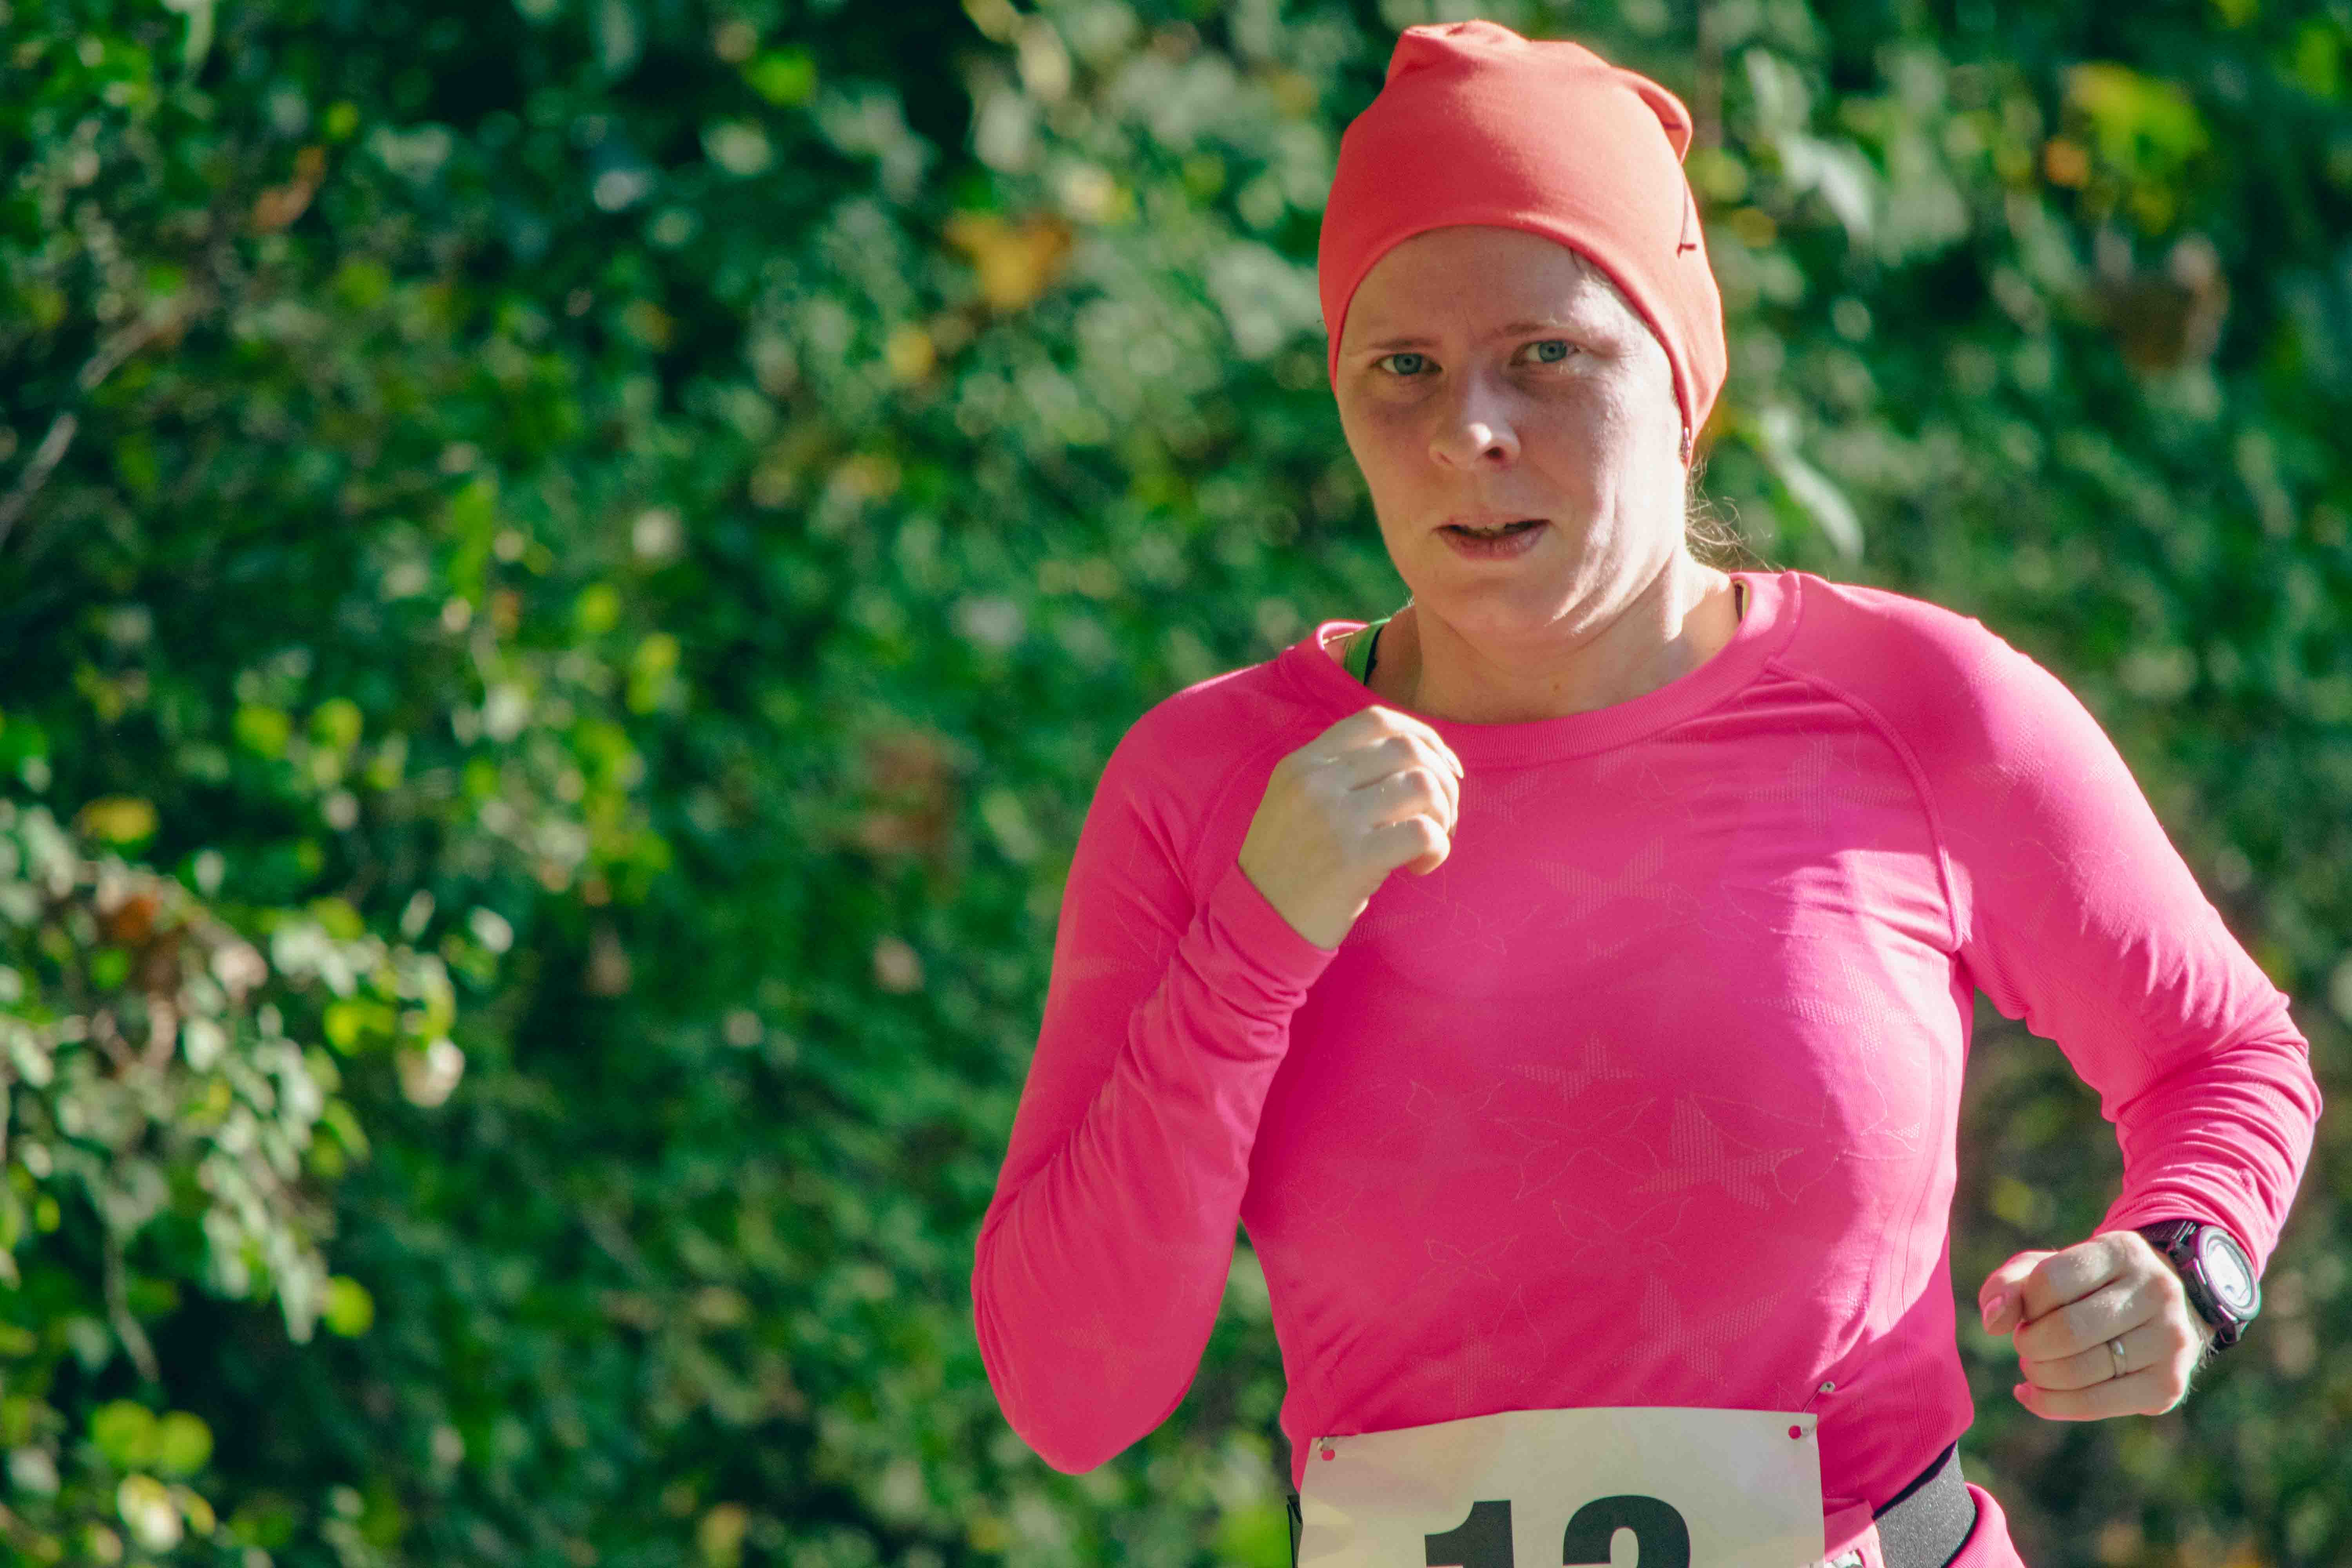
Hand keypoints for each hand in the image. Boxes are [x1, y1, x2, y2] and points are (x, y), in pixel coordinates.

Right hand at [1236, 706, 1463, 949]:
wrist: (1257, 924)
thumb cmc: (1288, 867)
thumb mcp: (1296, 803)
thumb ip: (1340, 775)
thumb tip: (1418, 759)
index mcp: (1302, 763)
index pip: (1375, 719)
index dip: (1423, 736)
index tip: (1442, 767)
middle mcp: (1316, 781)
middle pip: (1409, 749)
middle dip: (1444, 781)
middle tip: (1442, 818)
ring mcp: (1333, 818)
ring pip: (1423, 785)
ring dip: (1444, 815)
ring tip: (1430, 844)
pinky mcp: (1353, 859)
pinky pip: (1423, 832)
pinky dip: (1438, 848)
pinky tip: (1419, 868)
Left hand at [1977, 1230, 2214, 1419]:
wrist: (2154, 1315)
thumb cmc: (2085, 1289)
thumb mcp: (2044, 1271)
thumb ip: (2007, 1286)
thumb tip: (1992, 1322)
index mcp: (2122, 1252)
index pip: (2050, 1281)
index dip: (2025, 1304)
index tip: (2028, 1311)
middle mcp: (2157, 1292)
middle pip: (2066, 1331)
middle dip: (2029, 1345)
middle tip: (2026, 1345)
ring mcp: (2170, 1340)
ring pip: (2080, 1371)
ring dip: (2039, 1375)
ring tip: (2035, 1366)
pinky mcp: (2169, 1385)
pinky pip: (2097, 1404)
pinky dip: (2051, 1404)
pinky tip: (2033, 1395)